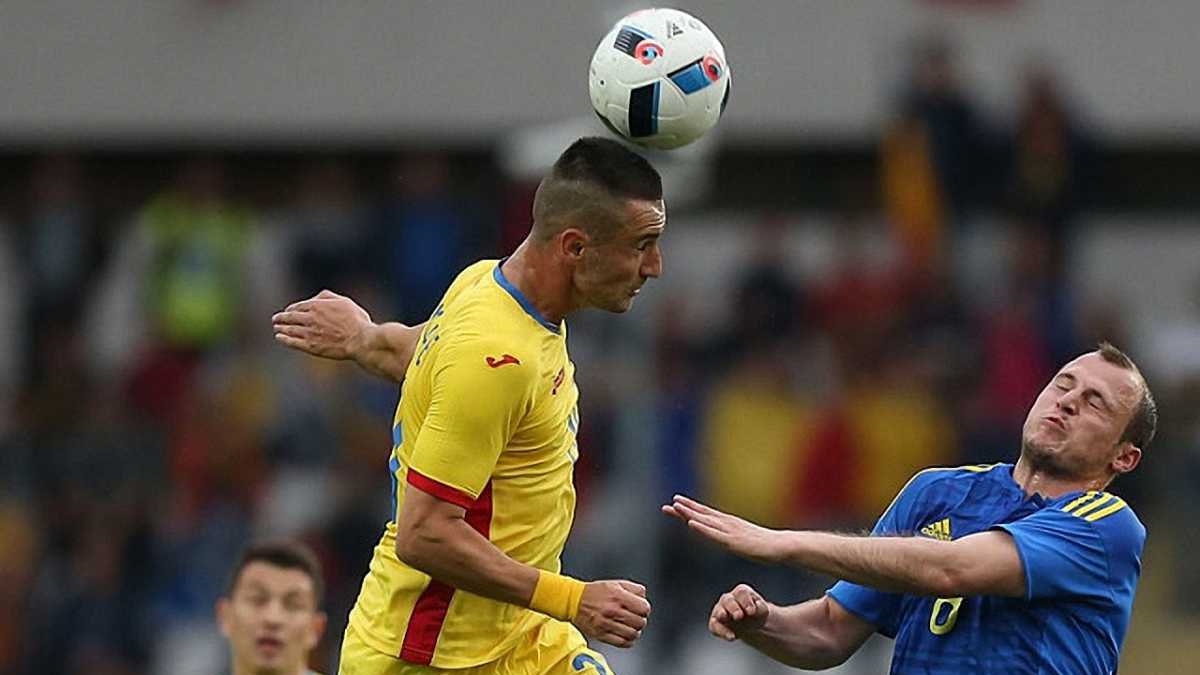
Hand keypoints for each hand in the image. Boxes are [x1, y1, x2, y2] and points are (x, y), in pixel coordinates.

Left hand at [272, 290, 372, 359]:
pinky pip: (292, 342)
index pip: (298, 306)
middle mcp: (310, 319)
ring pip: (289, 329)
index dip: (291, 309)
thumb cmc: (355, 321)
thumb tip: (316, 297)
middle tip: (275, 319)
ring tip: (276, 328)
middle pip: (290, 317)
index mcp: (317, 306)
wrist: (359, 340)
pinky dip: (284, 339)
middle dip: (281, 318)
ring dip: (281, 328)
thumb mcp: (344, 302)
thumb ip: (328, 297)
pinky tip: (279, 337)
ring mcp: (309, 333)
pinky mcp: (310, 346)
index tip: (287, 311)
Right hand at [572, 580, 650, 648]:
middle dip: (640, 620)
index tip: (640, 609)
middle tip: (634, 618)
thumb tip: (644, 597)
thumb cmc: (595, 592)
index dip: (644, 609)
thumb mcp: (616, 583)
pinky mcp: (602, 635)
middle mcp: (613, 611)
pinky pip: (622, 643)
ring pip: (633, 634)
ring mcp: (607, 624)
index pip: (644, 608)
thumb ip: (634, 588)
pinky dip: (627, 641)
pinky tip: (624, 634)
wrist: (574, 601)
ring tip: (630, 626)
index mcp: (618, 597)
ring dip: (635, 631)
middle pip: (640, 622)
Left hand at [662, 495, 784, 563]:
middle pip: (702, 515)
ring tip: (675, 506)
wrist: (783, 547)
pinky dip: (702, 528)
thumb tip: (729, 539)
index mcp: (729, 524)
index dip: (690, 509)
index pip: (705, 515)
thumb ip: (736, 538)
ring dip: (689, 513)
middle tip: (668, 504)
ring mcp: (730, 531)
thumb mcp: (745, 540)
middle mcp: (728, 524)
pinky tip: (691, 523)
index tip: (674, 503)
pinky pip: (714, 534)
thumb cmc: (766, 546)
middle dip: (685, 509)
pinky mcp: (734, 541)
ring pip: (706, 521)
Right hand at [709, 584, 769, 641]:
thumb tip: (757, 606)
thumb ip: (761, 607)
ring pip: (718, 611)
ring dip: (722, 615)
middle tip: (739, 616)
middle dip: (733, 608)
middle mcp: (728, 599)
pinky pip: (714, 626)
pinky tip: (731, 637)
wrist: (751, 625)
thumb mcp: (762, 610)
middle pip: (727, 600)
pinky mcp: (716, 623)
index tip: (752, 611)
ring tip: (727, 620)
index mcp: (740, 593)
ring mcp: (720, 611)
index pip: (741, 593)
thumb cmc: (755, 613)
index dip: (746, 601)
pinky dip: (722, 631)